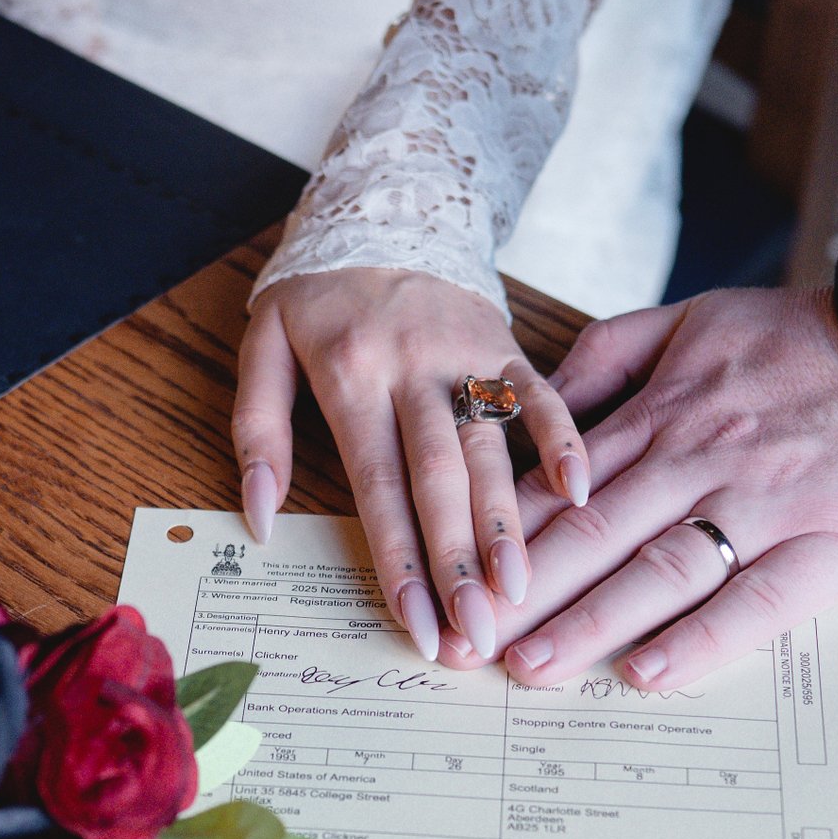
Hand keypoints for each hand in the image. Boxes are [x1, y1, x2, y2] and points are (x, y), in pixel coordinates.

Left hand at [232, 269, 587, 661]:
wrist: (382, 205)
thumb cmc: (317, 293)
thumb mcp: (261, 347)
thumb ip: (257, 432)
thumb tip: (260, 519)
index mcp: (350, 376)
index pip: (377, 486)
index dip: (398, 561)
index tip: (417, 624)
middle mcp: (412, 369)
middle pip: (439, 479)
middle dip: (458, 562)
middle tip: (478, 633)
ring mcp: (466, 355)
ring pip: (491, 448)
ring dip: (509, 522)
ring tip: (523, 588)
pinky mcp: (505, 343)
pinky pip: (540, 393)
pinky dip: (562, 438)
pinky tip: (580, 490)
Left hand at [459, 286, 837, 687]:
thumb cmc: (824, 337)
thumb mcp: (700, 316)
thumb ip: (615, 352)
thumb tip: (541, 397)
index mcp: (666, 410)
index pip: (560, 483)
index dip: (498, 536)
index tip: (449, 579)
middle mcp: (703, 457)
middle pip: (592, 534)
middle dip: (519, 597)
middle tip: (462, 648)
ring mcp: (768, 503)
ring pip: (659, 569)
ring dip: (589, 623)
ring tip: (532, 671)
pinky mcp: (833, 544)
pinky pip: (757, 599)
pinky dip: (702, 638)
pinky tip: (651, 674)